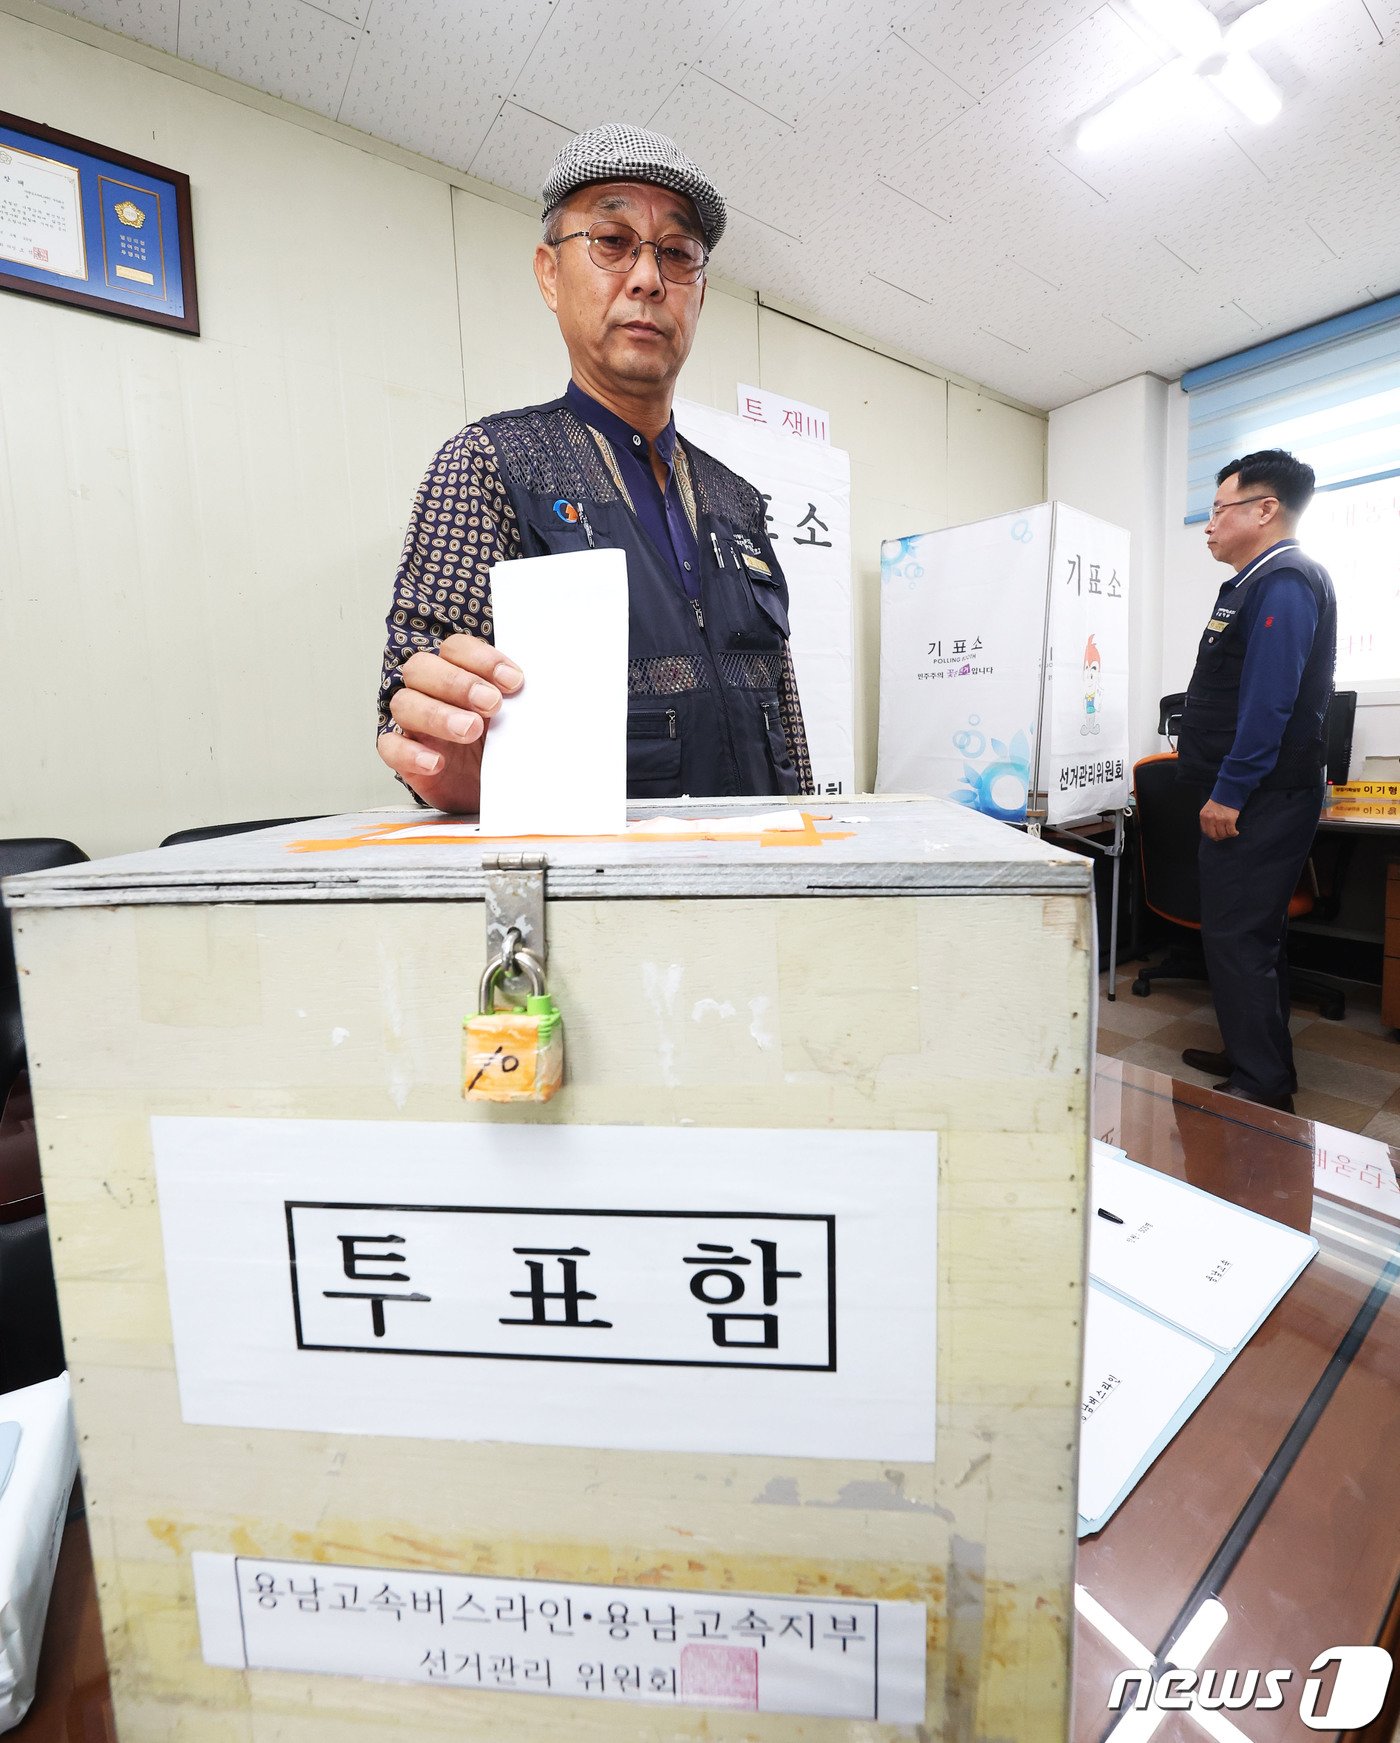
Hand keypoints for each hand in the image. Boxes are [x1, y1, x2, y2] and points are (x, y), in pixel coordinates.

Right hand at [377, 635, 522, 812]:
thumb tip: (555, 691)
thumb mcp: (520, 719)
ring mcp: (414, 722)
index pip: (456, 648)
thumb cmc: (506, 745)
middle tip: (491, 705)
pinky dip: (410, 752)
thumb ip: (526, 702)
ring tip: (471, 730)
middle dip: (458, 683)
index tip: (514, 682)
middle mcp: (431, 691)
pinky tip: (436, 762)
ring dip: (438, 714)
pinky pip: (390, 746)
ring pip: (405, 703)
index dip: (482, 660)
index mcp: (459, 673)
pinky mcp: (404, 754)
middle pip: (422, 668)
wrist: (499, 788)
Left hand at [1200, 798, 1240, 840]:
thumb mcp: (1208, 809)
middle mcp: (1210, 818)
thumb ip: (1208, 819)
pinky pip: (1231, 831)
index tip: (1217, 835)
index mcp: (1204, 815)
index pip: (1206, 831)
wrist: (1229, 791)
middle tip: (1224, 835)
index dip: (1212, 835)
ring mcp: (1220, 819)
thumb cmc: (1219, 801)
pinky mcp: (1229, 819)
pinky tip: (1236, 832)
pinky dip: (1234, 833)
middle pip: (1214, 835)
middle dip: (1219, 837)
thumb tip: (1212, 832)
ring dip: (1228, 835)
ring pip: (1223, 834)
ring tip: (1230, 832)